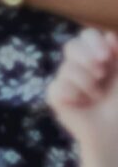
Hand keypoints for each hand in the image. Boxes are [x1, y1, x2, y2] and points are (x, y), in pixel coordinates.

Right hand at [48, 28, 117, 143]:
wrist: (115, 130)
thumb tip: (109, 36)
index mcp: (97, 57)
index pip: (87, 36)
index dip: (94, 41)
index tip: (107, 56)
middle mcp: (79, 65)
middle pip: (71, 46)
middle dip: (87, 57)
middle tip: (101, 73)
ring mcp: (65, 80)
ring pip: (68, 68)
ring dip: (88, 83)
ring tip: (97, 97)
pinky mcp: (56, 95)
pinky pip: (58, 86)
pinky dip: (74, 95)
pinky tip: (82, 103)